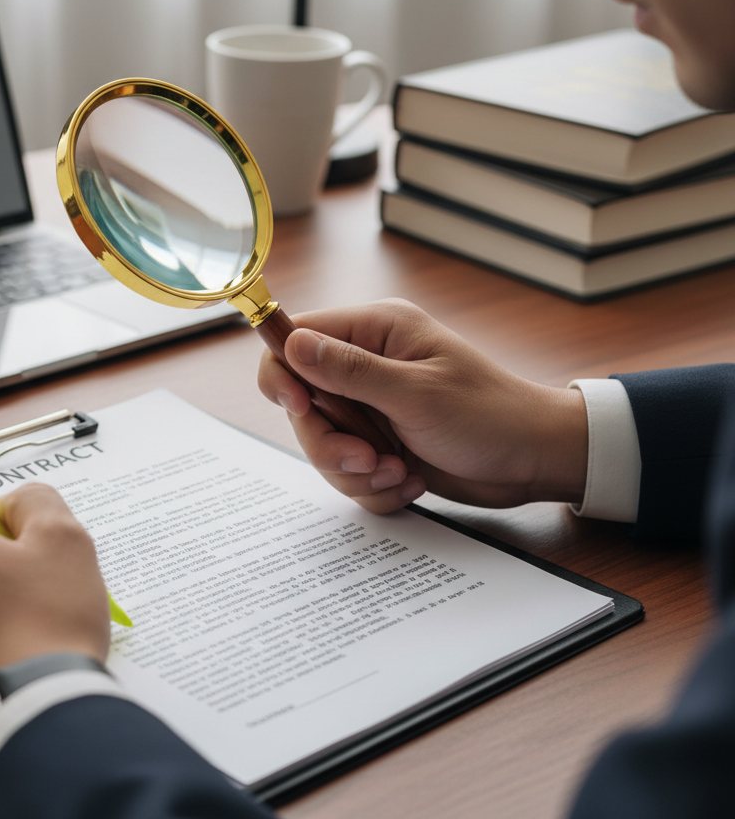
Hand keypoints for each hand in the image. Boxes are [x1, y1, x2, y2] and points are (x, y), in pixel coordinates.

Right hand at [258, 299, 587, 513]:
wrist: (534, 461)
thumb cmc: (489, 416)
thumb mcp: (416, 394)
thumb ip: (349, 371)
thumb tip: (292, 344)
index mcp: (374, 331)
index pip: (295, 339)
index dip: (285, 376)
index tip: (303, 409)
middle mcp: (365, 366)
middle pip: (302, 404)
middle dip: (329, 442)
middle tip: (367, 459)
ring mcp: (370, 407)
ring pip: (321, 444)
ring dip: (355, 471)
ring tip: (399, 473)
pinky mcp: (378, 444)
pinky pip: (347, 471)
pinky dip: (374, 487)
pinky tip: (410, 482)